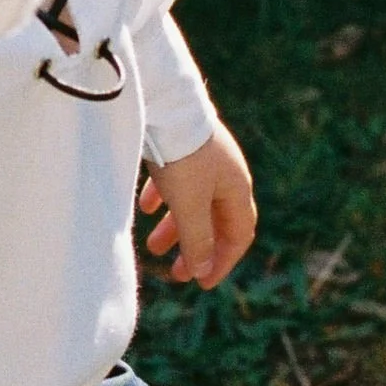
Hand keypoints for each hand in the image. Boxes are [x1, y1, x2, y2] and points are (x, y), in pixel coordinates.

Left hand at [141, 119, 257, 290]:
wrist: (165, 103)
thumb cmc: (182, 155)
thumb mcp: (190, 205)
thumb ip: (196, 239)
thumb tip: (201, 270)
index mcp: (237, 188)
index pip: (239, 235)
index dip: (222, 262)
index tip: (202, 283)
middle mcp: (226, 174)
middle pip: (216, 221)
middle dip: (197, 248)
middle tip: (176, 273)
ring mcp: (205, 159)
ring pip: (195, 203)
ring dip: (176, 228)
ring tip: (153, 246)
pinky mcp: (184, 146)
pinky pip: (178, 181)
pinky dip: (164, 199)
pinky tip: (146, 207)